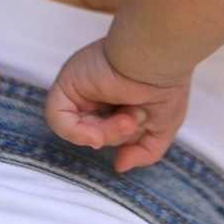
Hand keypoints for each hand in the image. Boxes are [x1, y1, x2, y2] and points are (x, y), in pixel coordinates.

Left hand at [44, 38, 190, 172]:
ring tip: (125, 118)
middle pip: (94, 130)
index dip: (121, 137)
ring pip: (78, 127)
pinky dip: (75, 132)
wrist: (158, 58)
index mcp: (117, 96)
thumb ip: (144, 151)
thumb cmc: (165, 83)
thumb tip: (119, 165)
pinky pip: (58, 117)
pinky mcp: (68, 82)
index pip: (108, 130)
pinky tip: (95, 134)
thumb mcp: (163, 126)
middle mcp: (97, 90)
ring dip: (102, 132)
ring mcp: (81, 86)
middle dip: (115, 133)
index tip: (139, 127)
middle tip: (133, 119)